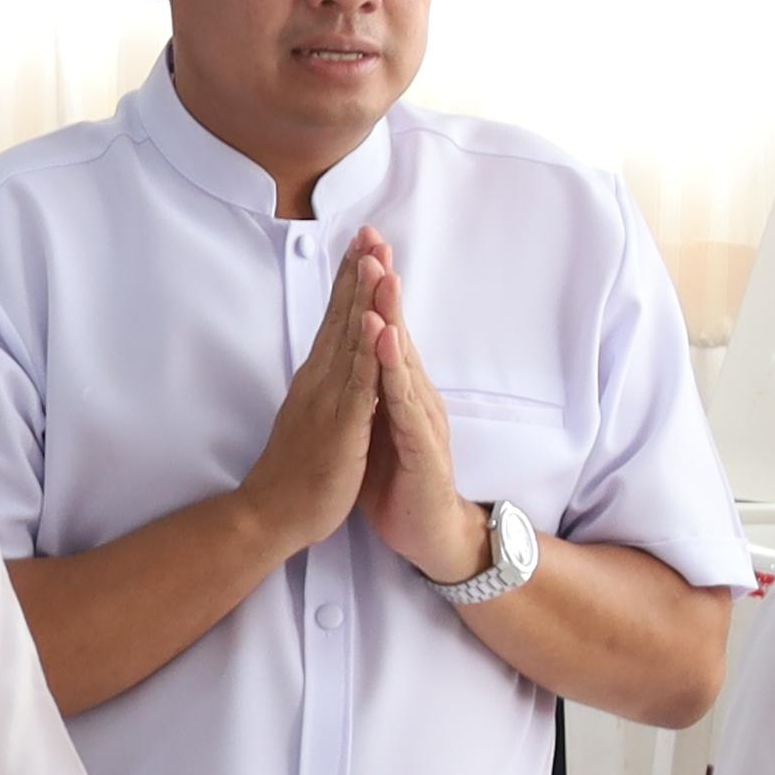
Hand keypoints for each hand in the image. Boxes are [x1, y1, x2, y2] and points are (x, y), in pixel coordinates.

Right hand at [238, 240, 387, 555]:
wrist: (271, 514)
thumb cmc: (295, 472)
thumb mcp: (312, 418)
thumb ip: (323, 387)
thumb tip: (332, 363)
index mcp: (316, 380)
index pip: (335, 320)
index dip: (348, 281)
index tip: (362, 246)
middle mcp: (319, 381)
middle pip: (341, 317)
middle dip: (357, 273)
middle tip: (369, 232)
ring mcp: (328, 401)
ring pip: (350, 340)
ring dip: (363, 298)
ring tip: (375, 259)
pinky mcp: (341, 427)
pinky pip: (358, 383)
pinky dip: (367, 350)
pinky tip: (376, 322)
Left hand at [348, 232, 479, 581]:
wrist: (428, 536)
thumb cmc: (397, 482)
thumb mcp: (369, 427)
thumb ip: (363, 390)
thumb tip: (346, 357)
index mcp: (393, 389)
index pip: (379, 329)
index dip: (368, 289)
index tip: (356, 244)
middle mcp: (411, 395)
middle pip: (395, 331)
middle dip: (384, 284)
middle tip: (374, 238)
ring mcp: (420, 419)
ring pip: (403, 360)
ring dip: (393, 315)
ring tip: (382, 274)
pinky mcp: (424, 448)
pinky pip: (405, 404)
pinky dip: (395, 370)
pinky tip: (387, 342)